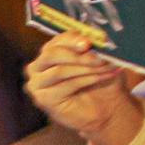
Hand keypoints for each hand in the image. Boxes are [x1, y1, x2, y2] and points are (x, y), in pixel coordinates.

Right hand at [24, 34, 140, 144]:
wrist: (107, 107)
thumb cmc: (102, 80)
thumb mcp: (103, 59)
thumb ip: (97, 47)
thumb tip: (99, 36)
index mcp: (51, 51)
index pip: (58, 40)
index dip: (74, 39)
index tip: (90, 42)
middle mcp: (38, 66)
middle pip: (52, 54)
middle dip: (78, 55)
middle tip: (99, 57)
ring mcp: (38, 83)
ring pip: (59, 71)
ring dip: (86, 68)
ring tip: (107, 67)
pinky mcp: (43, 99)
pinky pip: (66, 85)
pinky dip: (88, 80)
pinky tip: (103, 77)